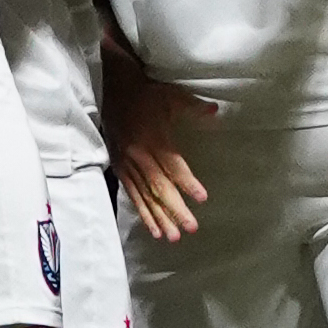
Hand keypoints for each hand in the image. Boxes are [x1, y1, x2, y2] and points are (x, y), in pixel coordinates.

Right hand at [111, 69, 216, 241]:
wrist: (112, 90)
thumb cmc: (146, 93)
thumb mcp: (171, 95)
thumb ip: (193, 105)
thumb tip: (215, 110)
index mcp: (154, 139)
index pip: (174, 165)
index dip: (187, 182)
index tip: (202, 198)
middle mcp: (140, 156)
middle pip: (159, 187)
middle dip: (175, 209)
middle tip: (191, 228)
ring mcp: (128, 165)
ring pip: (145, 196)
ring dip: (159, 218)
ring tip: (172, 237)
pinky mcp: (120, 169)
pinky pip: (132, 195)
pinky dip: (143, 213)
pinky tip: (153, 229)